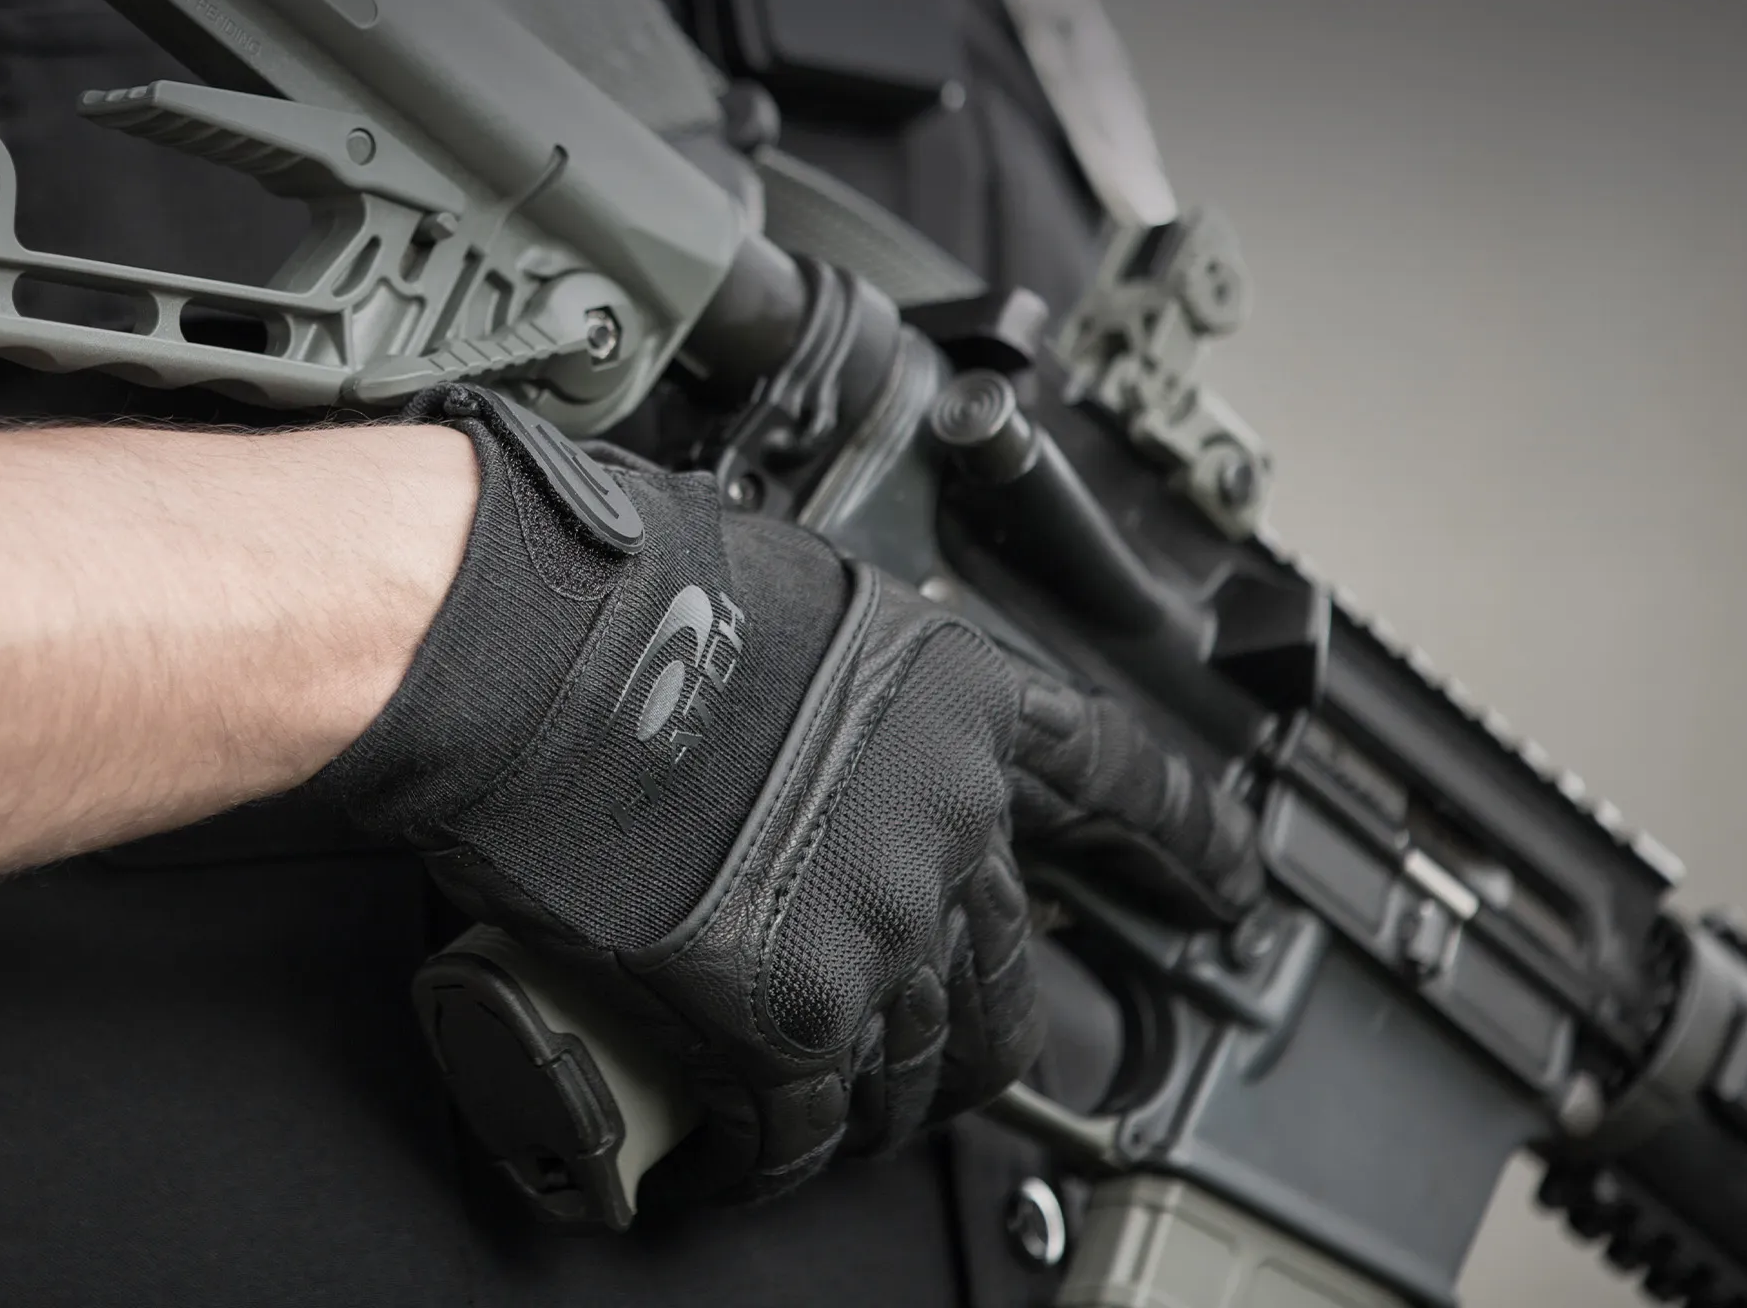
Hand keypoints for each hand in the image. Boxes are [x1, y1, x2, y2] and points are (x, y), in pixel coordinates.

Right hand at [262, 384, 1260, 1195]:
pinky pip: (802, 1125)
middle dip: (970, 1034)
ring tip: (801, 1121)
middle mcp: (945, 819)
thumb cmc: (607, 587)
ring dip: (865, 1111)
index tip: (1226, 882)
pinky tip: (734, 1158)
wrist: (520, 648)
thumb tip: (789, 721)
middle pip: (1003, 972)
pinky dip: (770, 1156)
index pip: (1111, 777)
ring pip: (911, 1066)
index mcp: (951, 695)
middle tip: (925, 1064)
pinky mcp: (783, 1011)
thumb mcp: (772, 590)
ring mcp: (874, 923)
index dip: (1179, 841)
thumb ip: (827, 678)